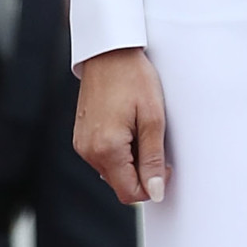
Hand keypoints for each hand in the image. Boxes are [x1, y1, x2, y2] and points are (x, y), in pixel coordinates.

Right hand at [74, 45, 169, 204]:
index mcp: (107, 149)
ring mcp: (82, 144)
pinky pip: (104, 156)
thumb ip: (153, 159)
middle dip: (142, 171)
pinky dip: (119, 150)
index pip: (130, 193)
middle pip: (120, 184)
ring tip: (139, 128)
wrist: (109, 53)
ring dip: (131, 160)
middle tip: (154, 140)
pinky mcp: (81, 137)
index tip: (165, 165)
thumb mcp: (152, 119)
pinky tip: (127, 126)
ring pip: (113, 171)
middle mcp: (89, 151)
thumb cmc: (133, 78)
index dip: (153, 186)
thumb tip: (155, 192)